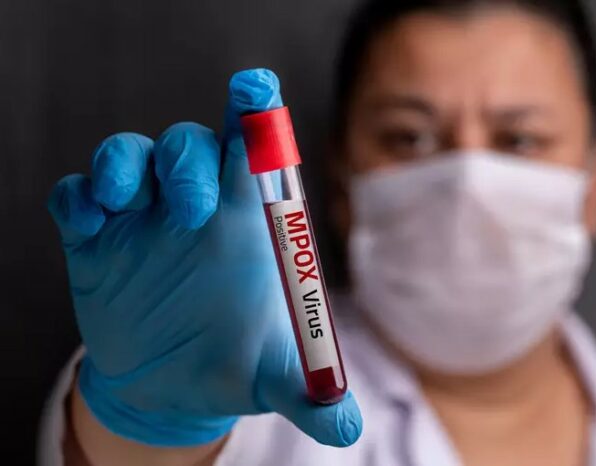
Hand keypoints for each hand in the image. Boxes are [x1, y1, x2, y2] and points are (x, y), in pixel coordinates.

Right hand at [48, 68, 361, 447]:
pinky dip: (79, 198)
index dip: (255, 116)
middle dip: (189, 161)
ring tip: (123, 201)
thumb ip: (309, 393)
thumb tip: (345, 427)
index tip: (256, 87)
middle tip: (193, 208)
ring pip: (130, 156)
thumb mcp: (273, 378)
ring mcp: (143, 220)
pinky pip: (78, 197)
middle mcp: (195, 209)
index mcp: (246, 224)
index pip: (254, 153)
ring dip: (124, 165)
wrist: (170, 387)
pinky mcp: (97, 241)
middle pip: (191, 146)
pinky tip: (88, 223)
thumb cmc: (232, 364)